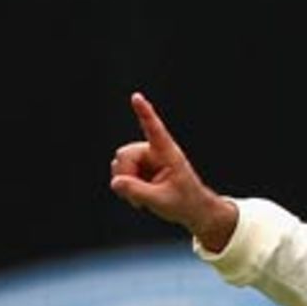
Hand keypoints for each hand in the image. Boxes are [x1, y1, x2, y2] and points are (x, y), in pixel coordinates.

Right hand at [109, 92, 237, 252]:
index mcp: (167, 153)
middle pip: (125, 154)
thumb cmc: (184, 202)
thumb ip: (138, 192)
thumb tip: (115, 182)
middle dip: (125, 175)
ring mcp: (144, 158)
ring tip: (141, 200)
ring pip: (120, 163)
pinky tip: (137, 198)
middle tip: (136, 199)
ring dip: (126, 183)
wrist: (191, 209)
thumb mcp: (162, 201)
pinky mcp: (139, 167)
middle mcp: (154, 150)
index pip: (154, 130)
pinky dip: (125, 186)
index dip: (144, 113)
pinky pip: (120, 172)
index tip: (137, 97)